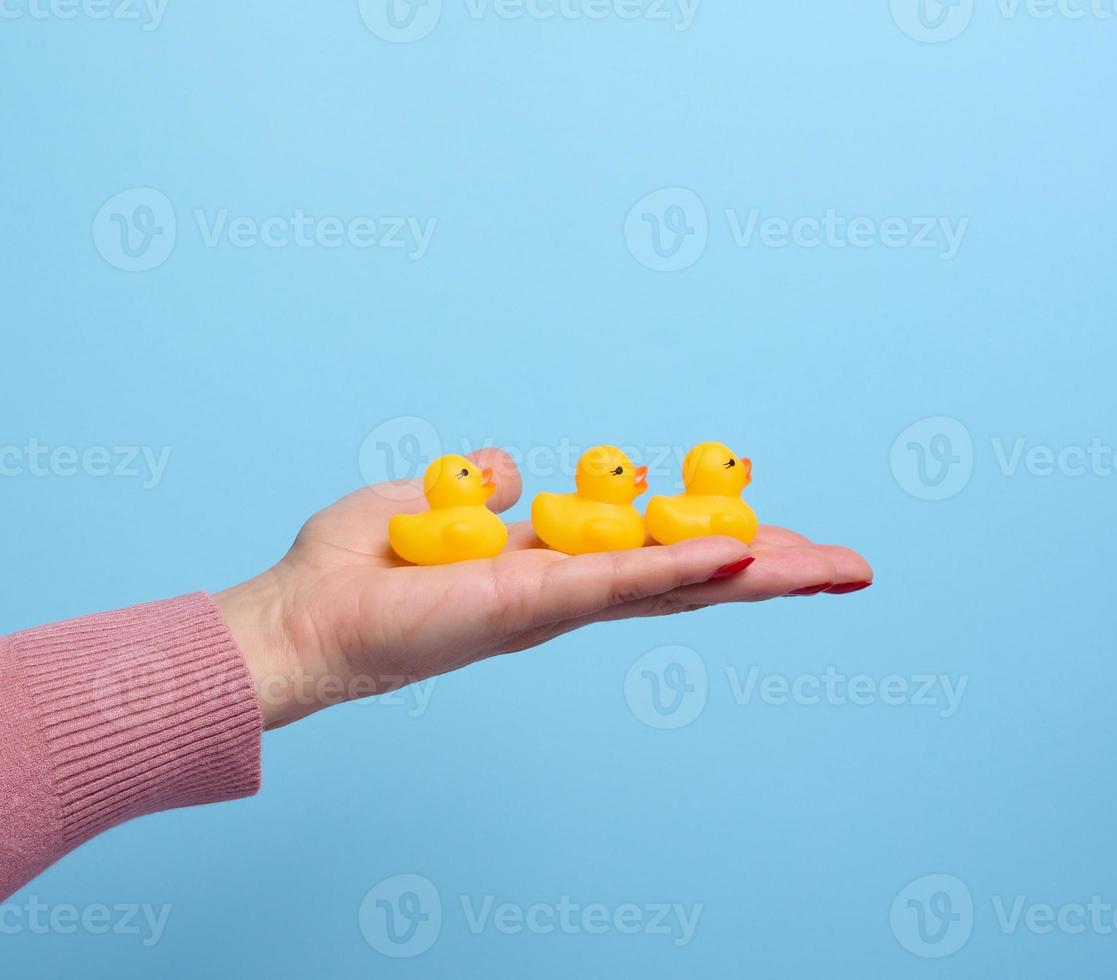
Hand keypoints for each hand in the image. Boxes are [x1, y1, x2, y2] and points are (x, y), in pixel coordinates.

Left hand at [215, 449, 872, 728]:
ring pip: (676, 586)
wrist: (299, 622)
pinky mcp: (532, 604)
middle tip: (846, 567)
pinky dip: (681, 571)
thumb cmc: (352, 572)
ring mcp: (557, 604)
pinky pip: (620, 583)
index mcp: (548, 567)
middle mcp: (567, 593)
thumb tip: (508, 464)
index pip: (651, 556)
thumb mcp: (423, 504)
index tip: (770, 532)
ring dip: (756, 575)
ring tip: (835, 568)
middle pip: (687, 580)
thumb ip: (479, 488)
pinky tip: (741, 557)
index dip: (713, 546)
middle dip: (769, 573)